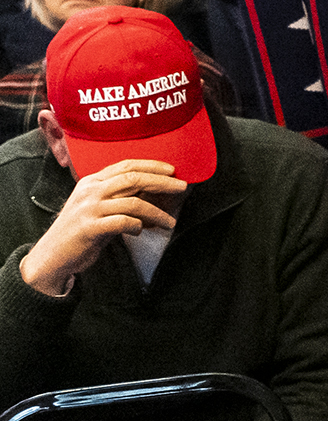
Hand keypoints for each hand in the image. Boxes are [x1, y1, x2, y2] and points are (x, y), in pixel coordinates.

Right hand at [20, 159, 185, 296]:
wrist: (53, 255)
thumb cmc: (81, 230)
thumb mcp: (97, 206)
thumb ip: (120, 196)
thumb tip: (154, 192)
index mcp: (91, 181)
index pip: (126, 165)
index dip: (152, 165)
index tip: (172, 169)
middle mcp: (90, 191)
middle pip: (133, 178)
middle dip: (162, 182)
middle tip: (182, 187)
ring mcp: (89, 209)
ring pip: (134, 202)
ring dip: (157, 213)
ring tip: (170, 222)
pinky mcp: (90, 228)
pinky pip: (124, 222)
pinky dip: (139, 226)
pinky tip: (142, 231)